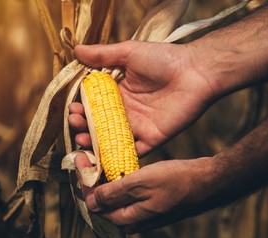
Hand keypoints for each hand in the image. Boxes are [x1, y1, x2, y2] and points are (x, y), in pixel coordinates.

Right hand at [70, 40, 215, 155]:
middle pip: (99, 124)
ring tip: (82, 137)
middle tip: (75, 121)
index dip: (82, 108)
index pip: (94, 104)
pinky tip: (101, 157)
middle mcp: (126, 111)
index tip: (72, 108)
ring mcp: (137, 126)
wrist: (195, 72)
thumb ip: (103, 55)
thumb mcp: (129, 52)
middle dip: (84, 125)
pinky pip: (131, 152)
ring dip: (94, 142)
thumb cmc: (163, 59)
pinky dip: (116, 157)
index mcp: (119, 93)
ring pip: (110, 139)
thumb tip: (76, 49)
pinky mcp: (150, 139)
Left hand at [75, 152, 216, 233]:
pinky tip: (115, 165)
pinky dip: (117, 179)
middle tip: (85, 155)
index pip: (94, 204)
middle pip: (102, 202)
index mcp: (127, 220)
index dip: (84, 181)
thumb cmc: (177, 181)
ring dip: (103, 178)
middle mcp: (132, 221)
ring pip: (113, 197)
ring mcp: (141, 213)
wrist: (207, 181)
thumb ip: (113, 194)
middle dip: (91, 179)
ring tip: (96, 157)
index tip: (79, 157)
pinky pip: (125, 194)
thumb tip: (90, 201)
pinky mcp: (148, 204)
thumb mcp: (141, 184)